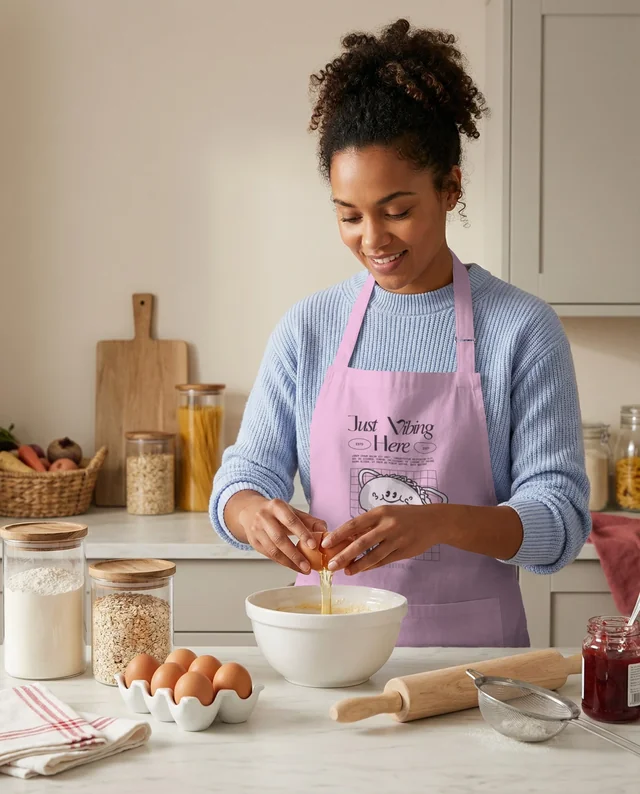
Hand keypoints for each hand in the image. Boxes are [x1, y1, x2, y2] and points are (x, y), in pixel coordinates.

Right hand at [239, 498, 326, 573]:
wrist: (250, 512)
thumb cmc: (276, 513)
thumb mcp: (292, 511)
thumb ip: (309, 521)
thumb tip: (325, 530)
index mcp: (277, 506)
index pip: (291, 521)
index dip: (302, 533)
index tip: (314, 545)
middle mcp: (264, 517)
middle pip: (280, 538)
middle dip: (295, 554)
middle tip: (308, 565)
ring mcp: (257, 530)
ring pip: (273, 550)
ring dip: (289, 562)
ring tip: (303, 569)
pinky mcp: (254, 542)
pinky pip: (269, 555)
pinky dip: (282, 562)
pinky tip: (293, 566)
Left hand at [321, 505, 437, 574]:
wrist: (433, 521)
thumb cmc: (404, 516)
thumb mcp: (386, 513)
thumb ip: (368, 524)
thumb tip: (345, 538)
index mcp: (379, 513)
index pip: (354, 524)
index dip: (338, 535)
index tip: (325, 544)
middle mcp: (387, 525)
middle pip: (361, 543)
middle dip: (344, 555)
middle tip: (331, 565)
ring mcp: (397, 539)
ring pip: (373, 556)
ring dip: (357, 565)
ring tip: (346, 571)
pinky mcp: (404, 551)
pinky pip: (384, 561)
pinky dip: (371, 566)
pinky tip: (361, 569)